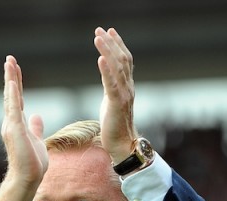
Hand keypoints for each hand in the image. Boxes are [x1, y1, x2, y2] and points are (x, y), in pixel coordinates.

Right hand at [0, 55, 47, 200]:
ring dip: (10, 79)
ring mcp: (12, 126)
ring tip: (9, 63)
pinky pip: (13, 108)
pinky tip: (12, 81)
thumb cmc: (32, 164)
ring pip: (10, 97)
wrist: (28, 178)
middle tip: (9, 59)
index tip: (15, 69)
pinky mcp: (15, 130)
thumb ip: (35, 128)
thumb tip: (36, 116)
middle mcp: (11, 123)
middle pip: (11, 95)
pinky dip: (12, 94)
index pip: (16, 100)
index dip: (16, 84)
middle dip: (11, 76)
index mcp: (17, 125)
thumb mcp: (37, 140)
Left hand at [93, 27, 137, 164]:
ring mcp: (124, 95)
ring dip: (107, 51)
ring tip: (98, 38)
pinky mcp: (117, 104)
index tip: (109, 31)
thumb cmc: (115, 125)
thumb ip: (111, 86)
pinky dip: (106, 70)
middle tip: (100, 30)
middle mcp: (128, 88)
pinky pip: (112, 84)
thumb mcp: (111, 100)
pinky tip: (100, 59)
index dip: (118, 45)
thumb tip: (105, 73)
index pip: (125, 61)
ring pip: (117, 68)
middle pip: (122, 60)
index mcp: (127, 86)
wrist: (121, 145)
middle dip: (111, 43)